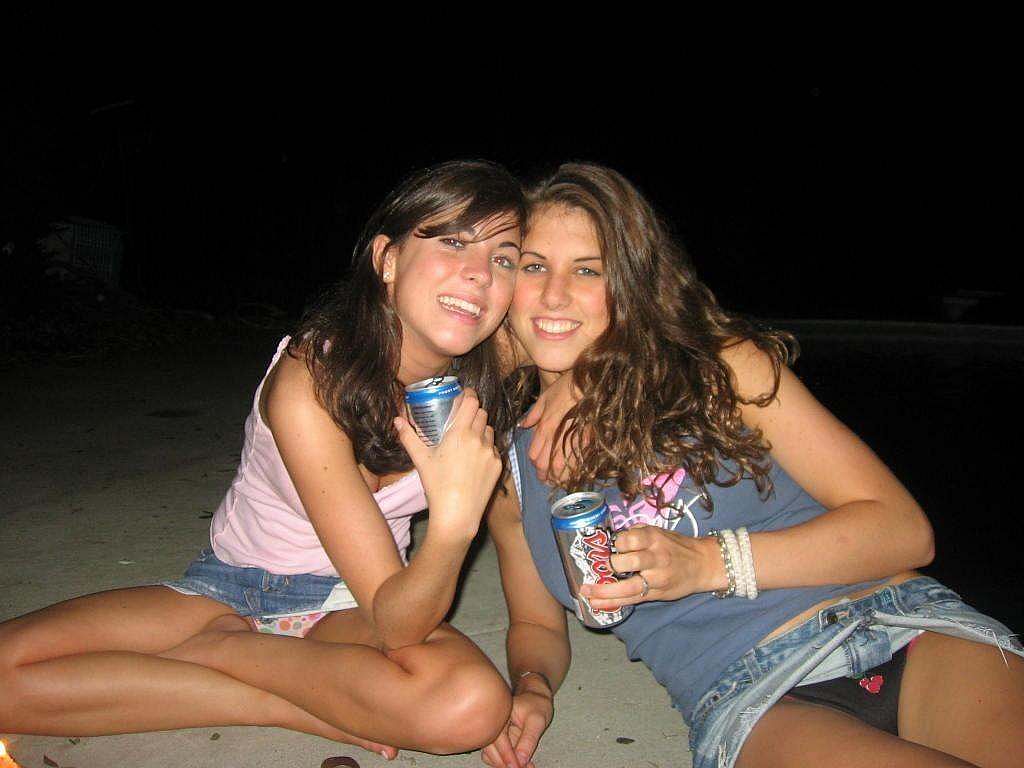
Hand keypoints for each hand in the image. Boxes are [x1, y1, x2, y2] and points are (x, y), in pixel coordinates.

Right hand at [395, 387, 501, 538]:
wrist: (457, 513)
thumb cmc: (437, 485)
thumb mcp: (420, 459)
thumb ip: (408, 437)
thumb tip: (397, 420)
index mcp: (460, 433)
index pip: (472, 402)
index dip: (469, 395)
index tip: (464, 395)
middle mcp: (479, 439)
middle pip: (481, 413)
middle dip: (473, 412)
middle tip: (462, 418)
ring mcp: (491, 452)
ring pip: (489, 430)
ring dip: (481, 429)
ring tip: (468, 439)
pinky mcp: (498, 465)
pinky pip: (494, 448)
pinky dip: (486, 447)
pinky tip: (475, 458)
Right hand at [481, 689, 552, 767]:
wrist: (536, 699)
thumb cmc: (537, 705)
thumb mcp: (537, 720)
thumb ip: (529, 739)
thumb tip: (521, 760)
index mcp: (499, 715)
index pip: (497, 739)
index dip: (506, 755)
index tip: (517, 766)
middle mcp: (492, 725)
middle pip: (489, 750)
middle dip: (504, 763)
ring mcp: (494, 734)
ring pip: (490, 755)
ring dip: (504, 764)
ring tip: (524, 766)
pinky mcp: (498, 742)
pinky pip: (496, 756)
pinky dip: (506, 762)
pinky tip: (521, 763)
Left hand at [520, 373, 582, 482]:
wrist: (588, 384)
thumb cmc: (566, 388)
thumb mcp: (544, 398)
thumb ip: (533, 415)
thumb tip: (522, 424)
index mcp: (544, 427)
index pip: (534, 454)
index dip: (534, 464)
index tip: (537, 467)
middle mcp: (555, 436)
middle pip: (545, 464)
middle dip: (544, 475)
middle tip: (546, 480)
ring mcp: (571, 440)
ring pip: (560, 466)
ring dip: (557, 476)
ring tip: (557, 481)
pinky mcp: (586, 440)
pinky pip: (577, 460)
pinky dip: (574, 469)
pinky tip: (574, 473)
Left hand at [579, 525, 724, 608]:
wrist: (703, 564)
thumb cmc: (676, 546)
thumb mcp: (659, 532)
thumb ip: (637, 533)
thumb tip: (610, 537)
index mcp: (654, 538)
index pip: (629, 539)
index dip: (616, 543)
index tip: (610, 546)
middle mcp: (656, 558)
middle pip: (628, 563)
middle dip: (609, 565)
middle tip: (599, 566)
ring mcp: (657, 579)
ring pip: (628, 587)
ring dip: (604, 591)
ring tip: (586, 592)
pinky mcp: (656, 594)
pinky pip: (632, 600)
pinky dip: (613, 603)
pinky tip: (597, 604)